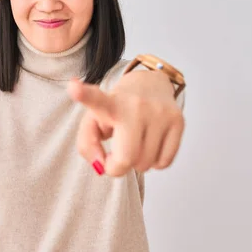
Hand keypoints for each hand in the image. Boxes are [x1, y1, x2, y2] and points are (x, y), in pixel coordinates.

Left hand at [68, 72, 184, 175]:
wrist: (149, 85)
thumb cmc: (116, 110)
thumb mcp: (93, 122)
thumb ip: (88, 147)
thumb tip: (102, 167)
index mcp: (110, 104)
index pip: (96, 100)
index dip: (83, 95)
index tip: (73, 87)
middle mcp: (137, 106)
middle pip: (127, 158)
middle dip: (118, 166)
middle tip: (116, 154)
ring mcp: (160, 113)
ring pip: (146, 164)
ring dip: (137, 162)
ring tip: (135, 142)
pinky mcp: (178, 121)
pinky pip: (163, 163)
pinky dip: (154, 162)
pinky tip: (150, 144)